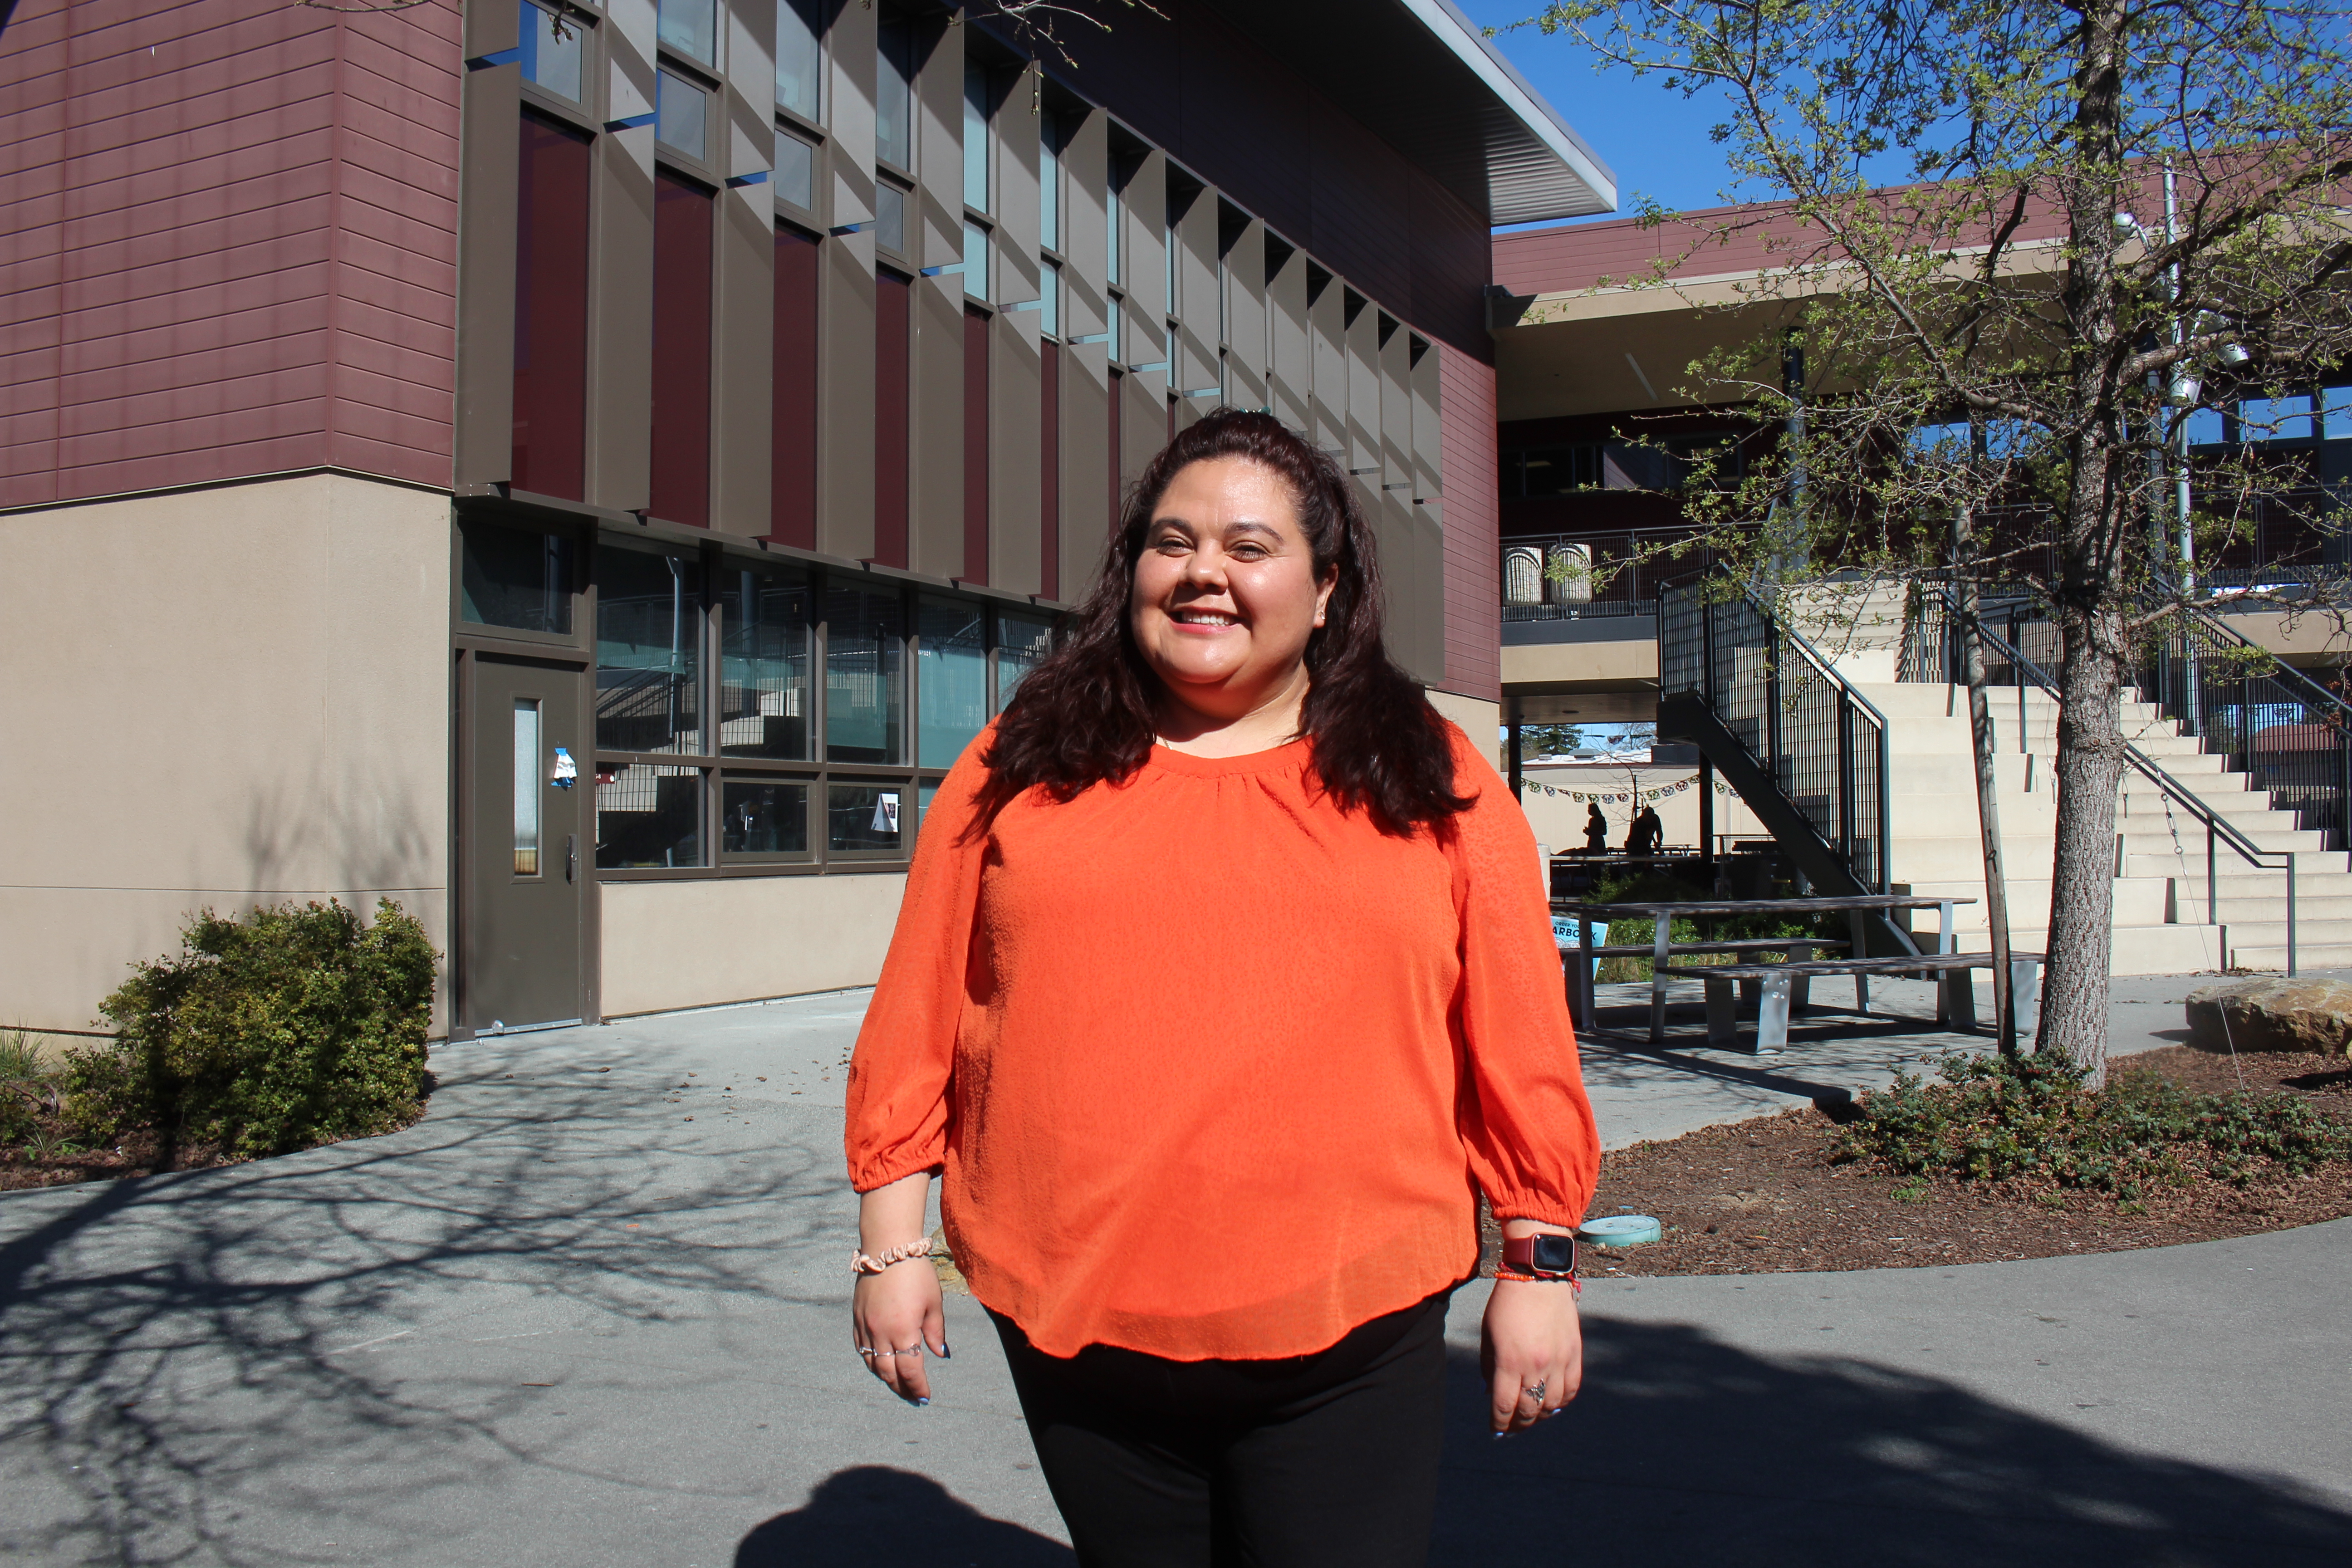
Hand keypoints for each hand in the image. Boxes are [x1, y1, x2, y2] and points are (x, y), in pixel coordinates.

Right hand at [852, 1258, 946, 1404]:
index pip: (910, 1371)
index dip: (917, 1387)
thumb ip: (935, 1331)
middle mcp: (881, 1333)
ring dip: (885, 1378)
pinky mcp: (856, 1317)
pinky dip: (869, 1361)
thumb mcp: (933, 1301)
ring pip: (871, 1364)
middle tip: (912, 1398)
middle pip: (889, 1373)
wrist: (888, 1247)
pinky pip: (859, 1347)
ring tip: (898, 1385)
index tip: (925, 1397)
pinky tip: (878, 1365)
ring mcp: (866, 1326)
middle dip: (902, 1389)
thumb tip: (939, 1354)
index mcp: (904, 1330)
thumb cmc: (916, 1272)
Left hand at [1480, 1276, 1583, 1435]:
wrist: (1538, 1278)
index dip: (1499, 1422)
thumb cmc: (1507, 1303)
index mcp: (1509, 1361)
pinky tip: (1553, 1404)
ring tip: (1531, 1417)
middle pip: (1529, 1410)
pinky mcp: (1574, 1354)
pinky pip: (1571, 1389)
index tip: (1496, 1429)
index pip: (1504, 1406)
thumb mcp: (1488, 1334)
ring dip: (1540, 1416)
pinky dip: (1562, 1402)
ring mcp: (1558, 1362)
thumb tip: (1491, 1392)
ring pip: (1552, 1405)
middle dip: (1518, 1424)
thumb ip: (1488, 1365)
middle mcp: (1536, 1366)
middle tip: (1511, 1428)